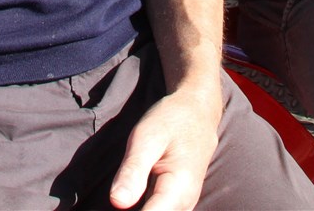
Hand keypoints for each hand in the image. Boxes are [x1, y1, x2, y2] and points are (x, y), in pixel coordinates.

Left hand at [109, 86, 218, 209]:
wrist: (197, 112)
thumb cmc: (171, 122)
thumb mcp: (147, 138)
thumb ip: (133, 171)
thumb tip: (117, 202)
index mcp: (177, 192)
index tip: (116, 199)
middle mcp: (184, 205)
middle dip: (130, 210)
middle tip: (121, 185)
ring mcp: (182, 207)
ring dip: (137, 208)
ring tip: (124, 185)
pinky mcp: (176, 204)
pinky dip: (145, 207)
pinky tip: (129, 193)